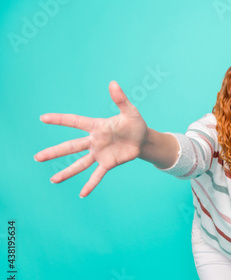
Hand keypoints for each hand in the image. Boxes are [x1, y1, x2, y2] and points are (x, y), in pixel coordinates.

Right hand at [34, 81, 147, 197]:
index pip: (75, 121)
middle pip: (71, 147)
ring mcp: (100, 154)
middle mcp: (94, 141)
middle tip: (37, 157)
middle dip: (54, 152)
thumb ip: (120, 99)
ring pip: (80, 163)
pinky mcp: (108, 163)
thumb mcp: (130, 111)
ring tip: (53, 180)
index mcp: (97, 126)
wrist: (143, 139)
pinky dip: (90, 184)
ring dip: (67, 172)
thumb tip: (113, 83)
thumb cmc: (135, 123)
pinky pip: (97, 175)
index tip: (43, 118)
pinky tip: (82, 194)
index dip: (60, 120)